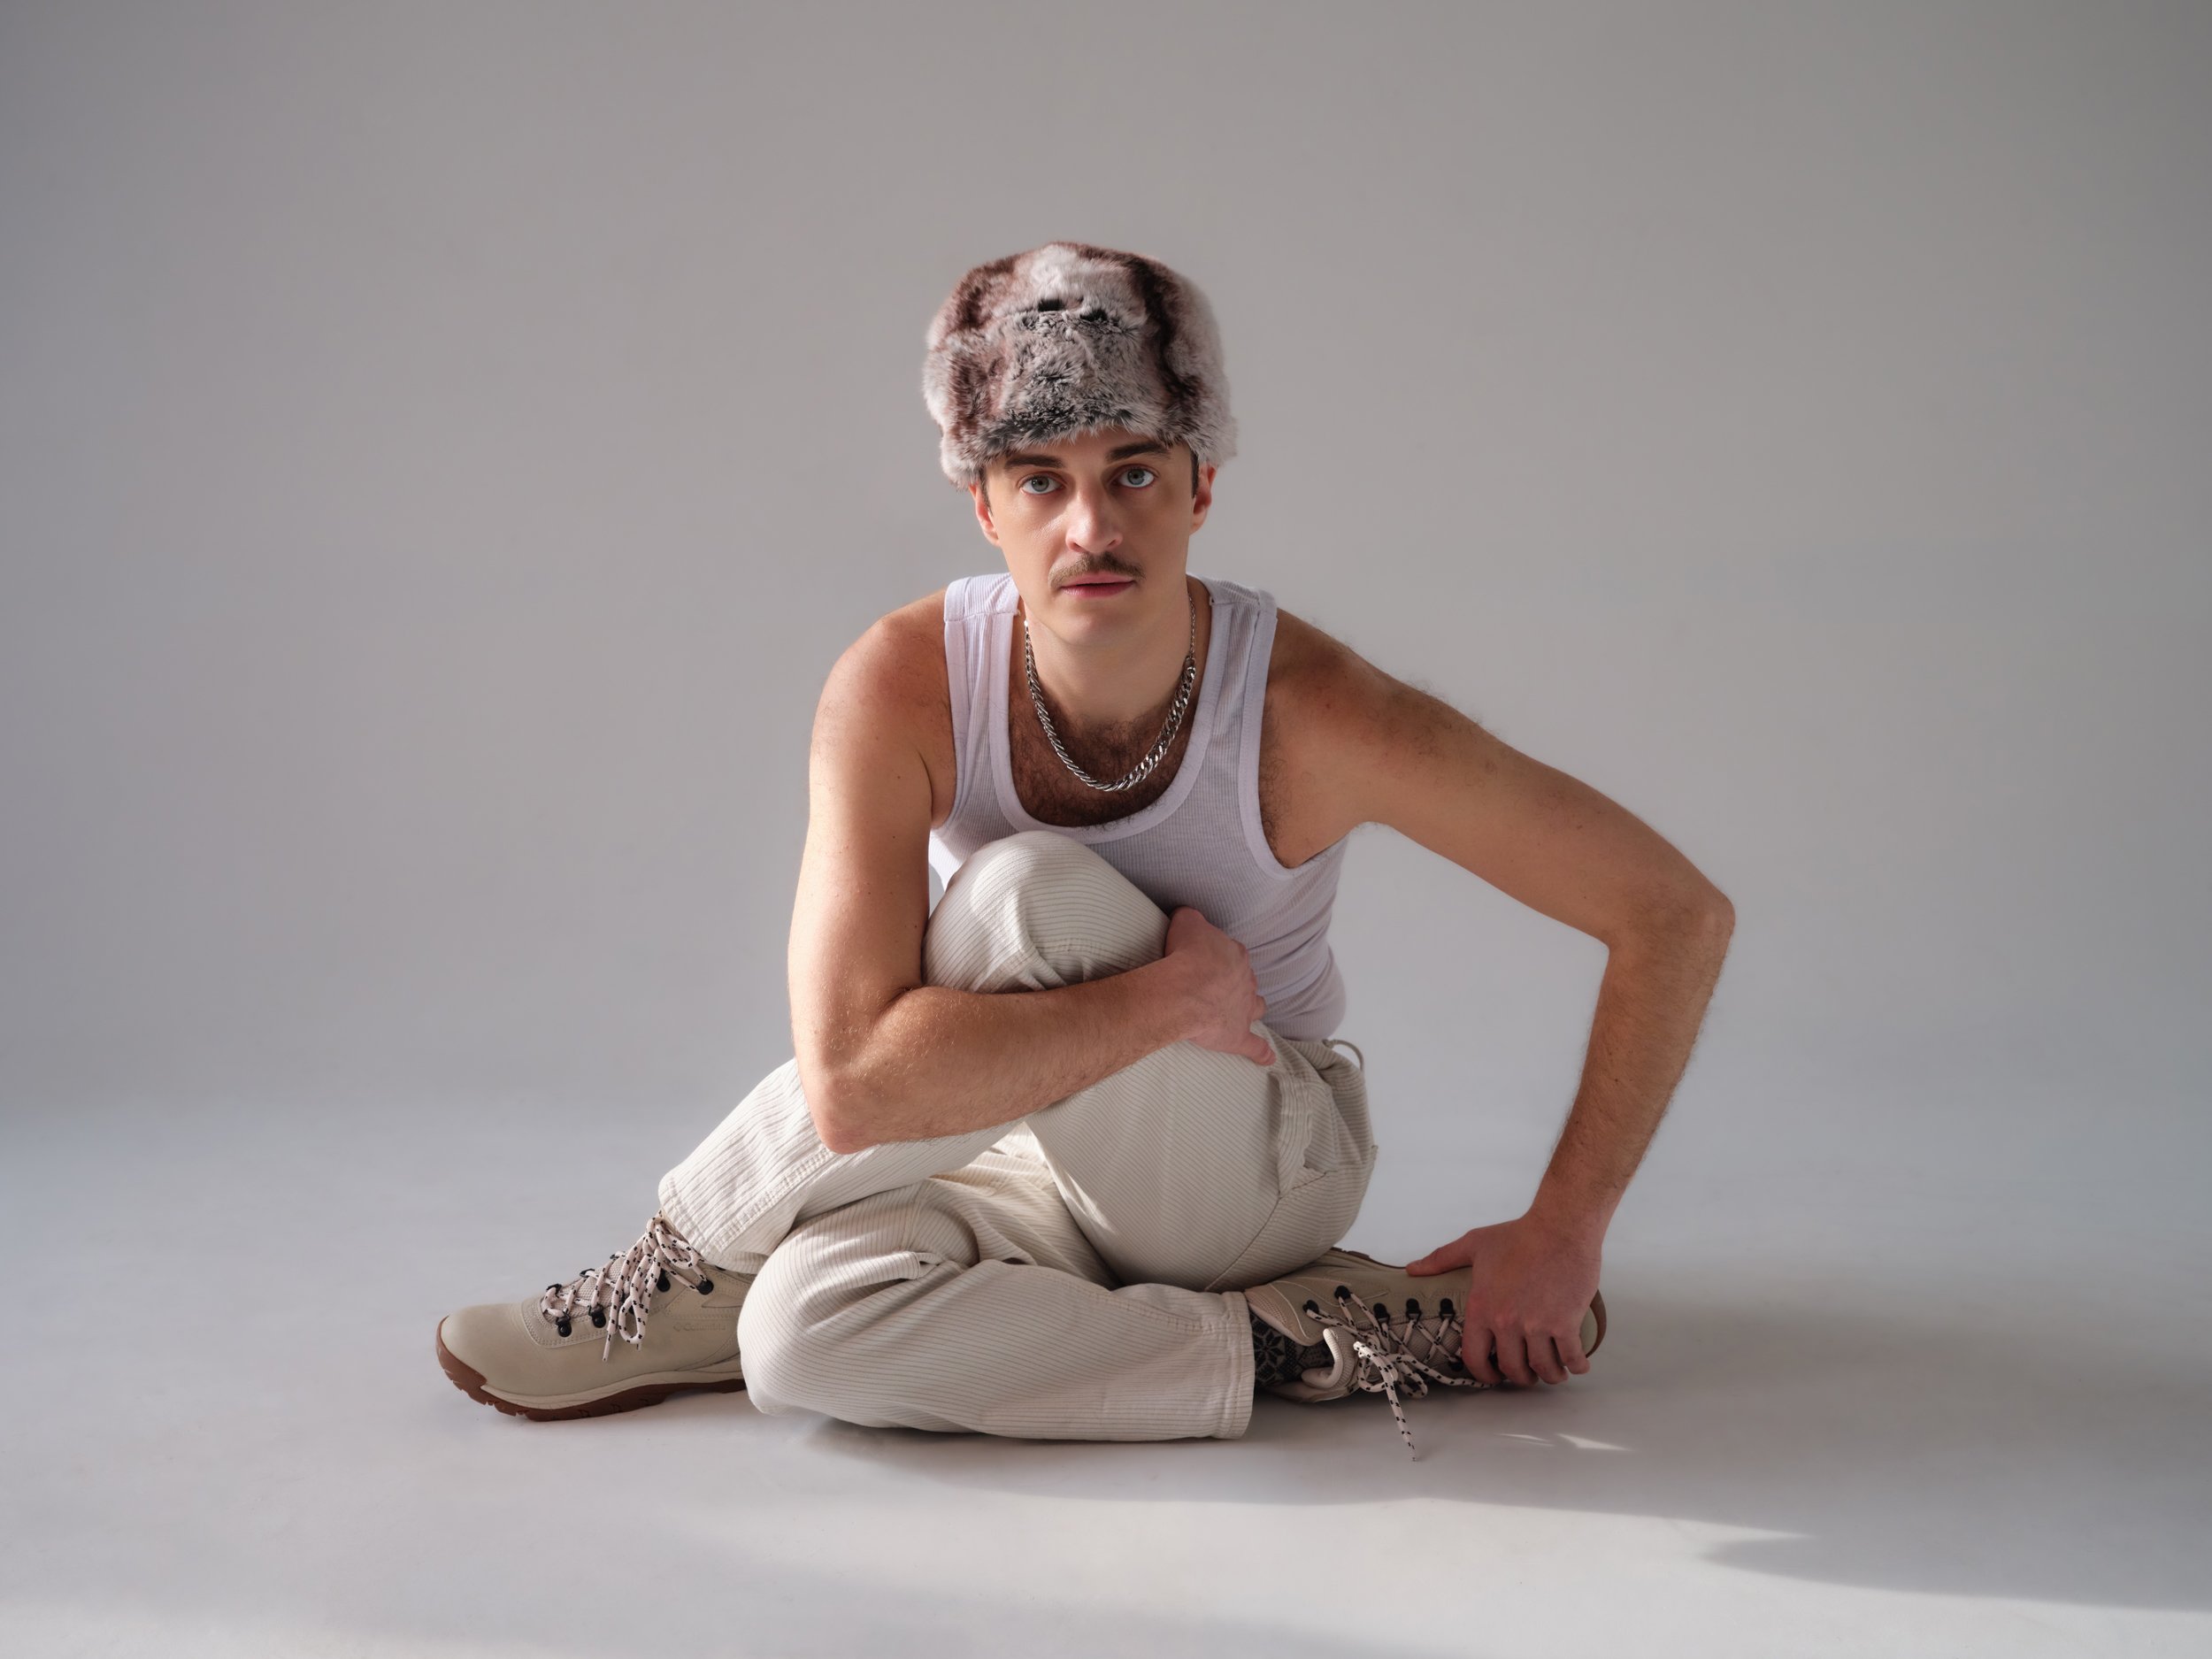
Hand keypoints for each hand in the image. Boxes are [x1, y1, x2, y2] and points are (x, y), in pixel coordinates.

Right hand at [1163, 906, 1274, 1065]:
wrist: (1186, 990)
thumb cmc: (1186, 955)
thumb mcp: (1186, 922)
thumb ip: (1191, 918)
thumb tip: (1189, 917)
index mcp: (1235, 956)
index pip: (1231, 953)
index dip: (1217, 957)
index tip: (1204, 959)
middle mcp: (1245, 981)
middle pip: (1245, 979)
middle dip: (1234, 981)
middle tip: (1215, 985)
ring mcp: (1244, 1009)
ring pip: (1255, 1006)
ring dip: (1251, 1008)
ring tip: (1243, 1011)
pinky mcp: (1238, 1035)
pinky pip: (1255, 1046)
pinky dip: (1261, 1052)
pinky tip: (1267, 1058)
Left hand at [1406, 1213, 1602, 1386]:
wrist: (1559, 1228)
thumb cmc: (1518, 1235)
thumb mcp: (1474, 1244)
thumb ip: (1442, 1259)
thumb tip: (1413, 1269)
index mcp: (1482, 1308)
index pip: (1474, 1357)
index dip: (1484, 1374)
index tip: (1493, 1376)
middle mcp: (1507, 1322)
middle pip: (1513, 1368)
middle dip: (1521, 1378)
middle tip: (1527, 1374)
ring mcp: (1537, 1325)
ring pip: (1543, 1368)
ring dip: (1550, 1375)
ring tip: (1554, 1371)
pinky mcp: (1566, 1323)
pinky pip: (1571, 1357)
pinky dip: (1577, 1366)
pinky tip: (1577, 1364)